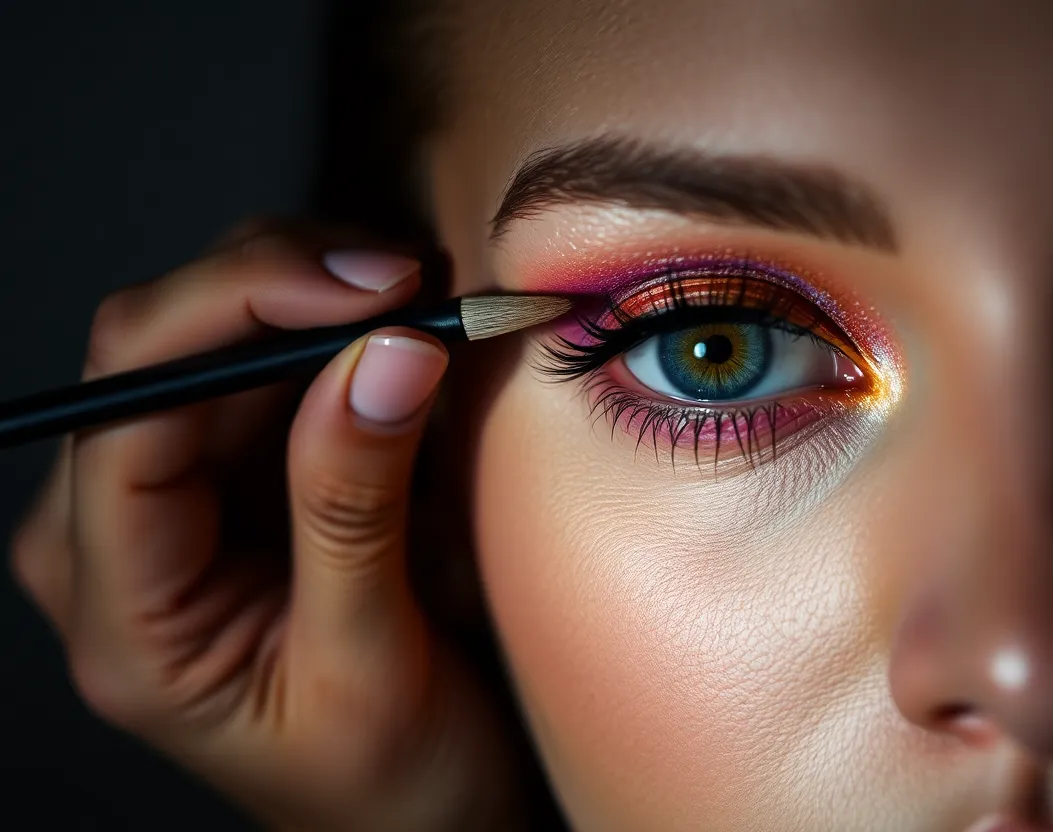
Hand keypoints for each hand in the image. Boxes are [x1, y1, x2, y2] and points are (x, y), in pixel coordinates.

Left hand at [9, 221, 519, 830]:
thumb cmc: (386, 787)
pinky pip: (278, 362)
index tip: (371, 292)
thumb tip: (387, 352)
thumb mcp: (369, 664)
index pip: (129, 407)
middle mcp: (125, 532)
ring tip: (434, 311)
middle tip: (423, 288)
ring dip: (330, 300)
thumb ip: (354, 508)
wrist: (419, 824)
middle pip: (166, 344)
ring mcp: (184, 494)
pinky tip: (412, 336)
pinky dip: (349, 331)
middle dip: (295, 290)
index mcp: (121, 606)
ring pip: (223, 331)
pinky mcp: (244, 473)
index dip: (236, 314)